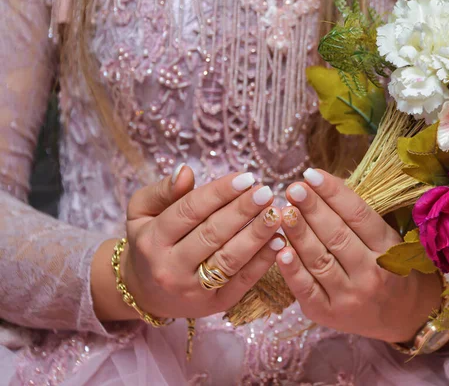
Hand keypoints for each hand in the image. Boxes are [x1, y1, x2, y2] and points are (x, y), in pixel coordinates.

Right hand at [92, 165, 285, 320]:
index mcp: (153, 240)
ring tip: (276, 214)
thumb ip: (162, 191)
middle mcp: (171, 268)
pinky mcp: (216, 305)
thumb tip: (185, 170)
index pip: (190, 210)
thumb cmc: (149, 242)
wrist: (144, 292)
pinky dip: (263, 262)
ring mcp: (193, 290)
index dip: (220, 192)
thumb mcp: (141, 212)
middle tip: (266, 192)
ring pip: (230, 259)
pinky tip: (279, 242)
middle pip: (212, 234)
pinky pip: (243, 282)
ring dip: (257, 235)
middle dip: (243, 211)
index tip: (246, 177)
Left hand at [276, 169, 441, 342]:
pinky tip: (280, 250)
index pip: (358, 215)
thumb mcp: (386, 239)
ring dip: (298, 233)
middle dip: (312, 209)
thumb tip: (318, 184)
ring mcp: (349, 296)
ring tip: (283, 211)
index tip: (311, 174)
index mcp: (387, 249)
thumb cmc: (390, 268)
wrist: (402, 316)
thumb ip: (357, 216)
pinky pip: (307, 290)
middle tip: (294, 189)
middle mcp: (370, 273)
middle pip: (337, 235)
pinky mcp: (329, 314)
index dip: (334, 193)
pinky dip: (292, 270)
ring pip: (319, 259)